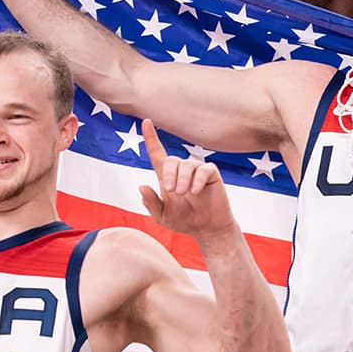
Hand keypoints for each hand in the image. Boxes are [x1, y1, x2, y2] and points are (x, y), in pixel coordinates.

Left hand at [138, 120, 238, 240]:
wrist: (207, 229)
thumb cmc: (184, 221)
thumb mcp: (162, 216)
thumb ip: (151, 203)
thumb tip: (141, 186)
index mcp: (167, 177)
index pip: (157, 153)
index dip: (151, 138)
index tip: (146, 122)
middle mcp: (181, 170)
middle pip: (171, 160)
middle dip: (169, 175)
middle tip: (172, 191)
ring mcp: (197, 171)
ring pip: (186, 164)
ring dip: (183, 179)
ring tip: (185, 194)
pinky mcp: (211, 174)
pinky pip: (204, 169)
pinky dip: (198, 179)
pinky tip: (196, 192)